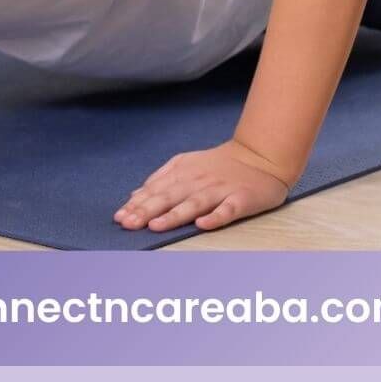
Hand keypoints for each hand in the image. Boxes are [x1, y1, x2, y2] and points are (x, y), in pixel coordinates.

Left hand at [113, 139, 292, 232]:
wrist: (260, 156)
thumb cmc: (220, 164)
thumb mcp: (186, 165)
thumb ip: (160, 180)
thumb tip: (134, 196)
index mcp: (183, 173)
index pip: (156, 190)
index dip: (137, 204)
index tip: (120, 218)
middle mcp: (198, 182)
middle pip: (170, 197)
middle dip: (147, 211)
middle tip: (128, 224)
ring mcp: (220, 191)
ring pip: (194, 204)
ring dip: (174, 215)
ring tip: (156, 226)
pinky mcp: (241, 199)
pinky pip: (227, 210)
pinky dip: (215, 217)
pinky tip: (203, 225)